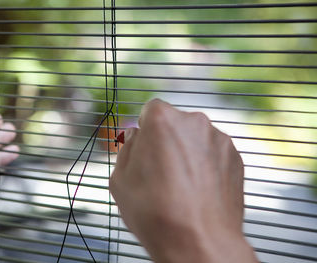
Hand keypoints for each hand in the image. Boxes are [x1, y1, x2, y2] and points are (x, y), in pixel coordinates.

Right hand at [110, 99, 257, 262]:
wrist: (199, 241)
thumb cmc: (158, 213)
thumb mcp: (120, 179)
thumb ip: (126, 148)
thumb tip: (136, 138)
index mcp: (163, 120)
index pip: (150, 110)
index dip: (145, 130)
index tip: (145, 148)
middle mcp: (194, 122)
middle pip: (175, 124)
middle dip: (166, 141)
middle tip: (160, 172)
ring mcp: (219, 139)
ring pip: (195, 140)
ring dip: (187, 154)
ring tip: (180, 186)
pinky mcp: (235, 158)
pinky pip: (213, 154)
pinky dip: (205, 166)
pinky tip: (197, 190)